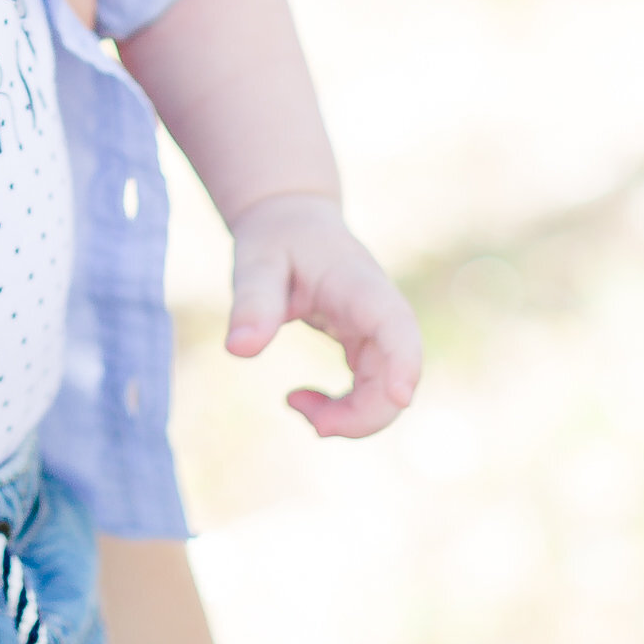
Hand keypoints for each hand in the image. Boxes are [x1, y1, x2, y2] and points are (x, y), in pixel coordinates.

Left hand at [223, 190, 421, 439]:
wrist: (291, 222)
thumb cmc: (276, 238)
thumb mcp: (256, 260)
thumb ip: (252, 301)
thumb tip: (238, 350)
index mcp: (359, 284)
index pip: (396, 325)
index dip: (405, 362)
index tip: (401, 398)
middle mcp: (380, 311)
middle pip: (396, 373)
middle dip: (363, 414)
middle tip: (308, 420)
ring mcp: (378, 332)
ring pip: (387, 391)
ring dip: (351, 417)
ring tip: (295, 404)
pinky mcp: (367, 346)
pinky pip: (370, 390)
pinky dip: (343, 409)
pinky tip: (301, 399)